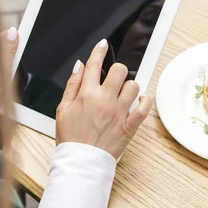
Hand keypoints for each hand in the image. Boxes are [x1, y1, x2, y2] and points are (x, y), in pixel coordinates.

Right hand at [56, 39, 152, 158]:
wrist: (80, 162)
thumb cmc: (70, 138)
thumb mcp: (62, 109)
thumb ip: (72, 86)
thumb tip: (79, 66)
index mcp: (86, 95)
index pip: (94, 65)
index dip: (99, 51)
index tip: (103, 45)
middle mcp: (105, 101)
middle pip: (119, 71)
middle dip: (117, 70)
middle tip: (114, 78)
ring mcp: (119, 113)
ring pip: (133, 86)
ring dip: (129, 87)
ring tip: (123, 94)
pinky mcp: (130, 126)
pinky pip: (144, 108)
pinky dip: (145, 101)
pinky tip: (140, 101)